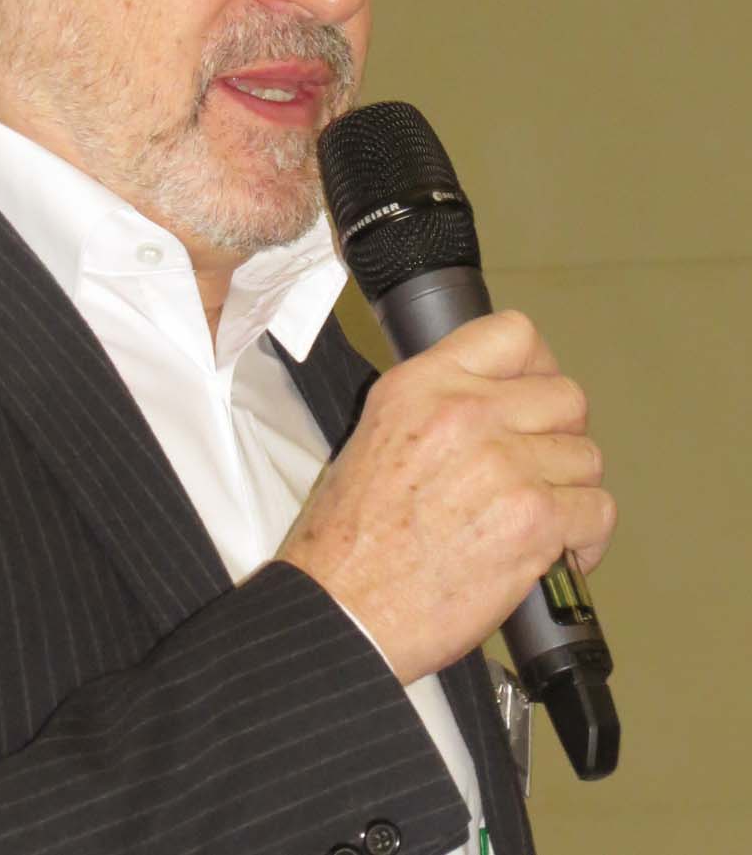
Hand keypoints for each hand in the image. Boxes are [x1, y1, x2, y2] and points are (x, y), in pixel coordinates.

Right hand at [278, 310, 616, 683]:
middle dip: (560, 435)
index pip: (514, 334)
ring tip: (539, 516)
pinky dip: (586, 538)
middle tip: (540, 466)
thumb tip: (495, 401)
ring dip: (571, 490)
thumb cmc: (349, 539)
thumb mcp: (376, 431)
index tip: (535, 394)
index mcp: (421, 384)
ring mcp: (505, 464)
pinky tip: (558, 550)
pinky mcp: (534, 520)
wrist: (343, 608)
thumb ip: (436, 402)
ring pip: (586, 457)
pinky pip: (598, 511)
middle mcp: (466, 412)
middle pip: (565, 396)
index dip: (537, 366)